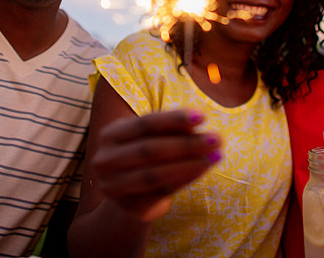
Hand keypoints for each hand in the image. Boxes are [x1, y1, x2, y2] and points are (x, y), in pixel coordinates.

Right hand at [90, 108, 221, 221]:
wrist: (129, 195)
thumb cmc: (144, 156)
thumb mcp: (152, 137)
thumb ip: (170, 130)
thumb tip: (196, 125)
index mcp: (110, 135)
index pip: (144, 124)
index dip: (174, 119)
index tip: (203, 116)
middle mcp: (106, 160)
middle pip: (150, 150)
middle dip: (187, 144)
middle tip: (217, 139)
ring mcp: (114, 186)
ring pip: (155, 174)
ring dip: (190, 164)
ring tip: (216, 155)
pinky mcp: (129, 206)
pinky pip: (161, 192)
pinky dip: (185, 179)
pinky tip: (203, 169)